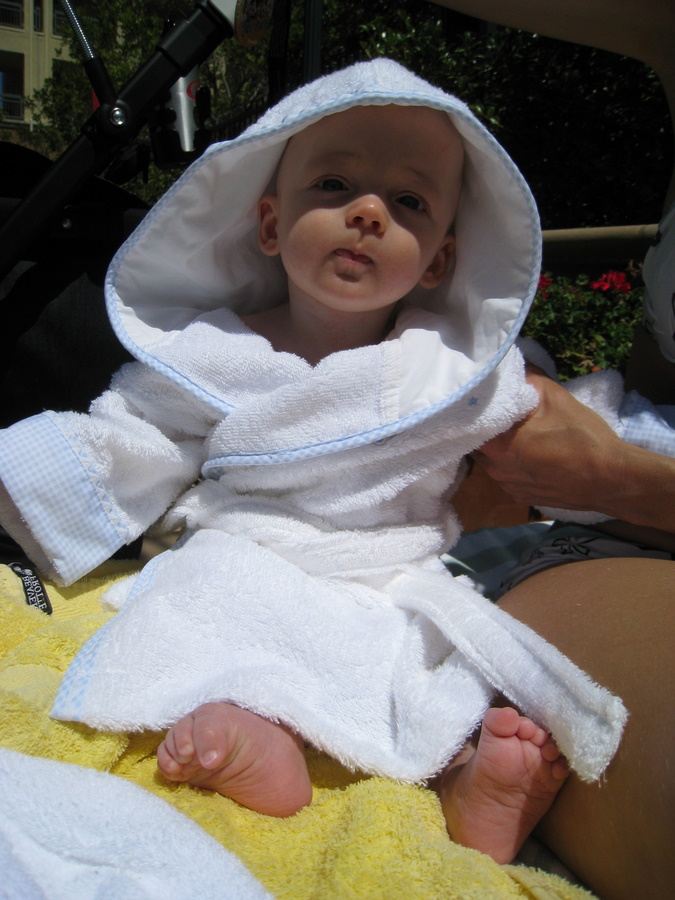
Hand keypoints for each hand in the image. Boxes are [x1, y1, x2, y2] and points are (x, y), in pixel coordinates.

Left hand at [472, 368, 626, 512]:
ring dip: (500, 449)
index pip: (468, 426)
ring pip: (492, 463)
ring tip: (518, 435)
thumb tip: (514, 366)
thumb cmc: (581, 437)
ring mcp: (508, 487)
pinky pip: (509, 478)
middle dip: (486, 430)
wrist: (610, 479)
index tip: (478, 400)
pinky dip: (514, 467)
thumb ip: (528, 378)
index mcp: (496, 445)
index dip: (473, 412)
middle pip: (478, 445)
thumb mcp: (555, 397)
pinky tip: (532, 457)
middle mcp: (495, 470)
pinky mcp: (522, 499)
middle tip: (500, 415)